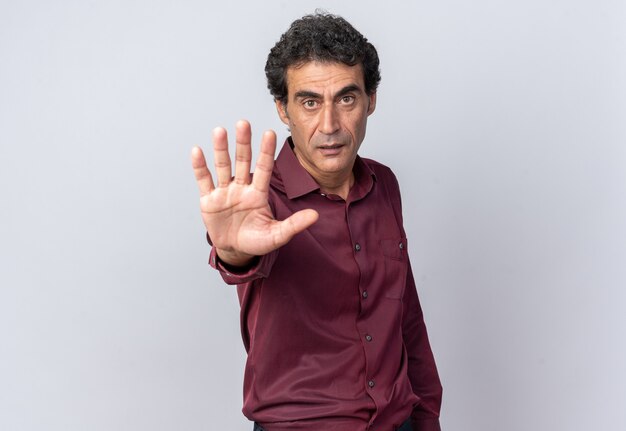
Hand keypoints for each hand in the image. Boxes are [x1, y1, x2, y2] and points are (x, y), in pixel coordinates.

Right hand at [191, 120, 318, 266]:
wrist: (235, 251)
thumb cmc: (257, 241)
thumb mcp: (277, 235)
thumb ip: (294, 225)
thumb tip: (315, 215)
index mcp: (258, 194)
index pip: (264, 168)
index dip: (266, 152)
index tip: (270, 133)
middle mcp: (242, 188)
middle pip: (243, 161)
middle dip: (243, 143)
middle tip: (244, 123)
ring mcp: (225, 192)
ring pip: (223, 166)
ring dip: (221, 149)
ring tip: (220, 131)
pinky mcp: (209, 200)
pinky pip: (204, 180)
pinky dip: (200, 166)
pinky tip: (197, 151)